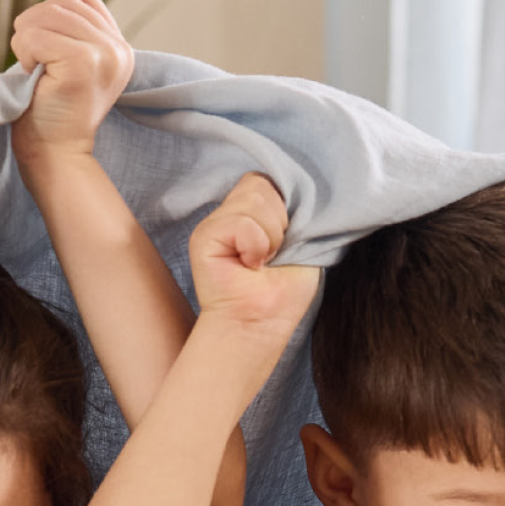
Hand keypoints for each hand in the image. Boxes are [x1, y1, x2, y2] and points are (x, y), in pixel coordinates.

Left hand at [10, 0, 132, 163]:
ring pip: (48, 15)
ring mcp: (103, 55)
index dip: (54, 19)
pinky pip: (34, 36)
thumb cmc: (53, 112)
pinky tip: (33, 76)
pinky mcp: (82, 64)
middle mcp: (118, 50)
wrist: (55, 155)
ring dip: (27, 39)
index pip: (82, 0)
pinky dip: (23, 53)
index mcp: (120, 49)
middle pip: (64, 3)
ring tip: (35, 68)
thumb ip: (74, 33)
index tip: (51, 56)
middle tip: (35, 62)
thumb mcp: (73, 65)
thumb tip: (50, 6)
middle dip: (36, 25)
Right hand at [188, 173, 319, 345]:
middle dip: (278, 223)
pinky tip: (249, 266)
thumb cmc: (281, 293)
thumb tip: (297, 189)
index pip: (268, 181)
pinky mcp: (203, 236)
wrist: (261, 325)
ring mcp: (214, 223)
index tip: (286, 241)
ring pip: (253, 199)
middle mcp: (230, 213)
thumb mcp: (301, 242)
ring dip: (269, 237)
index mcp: (251, 212)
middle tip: (271, 256)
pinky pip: (241, 221)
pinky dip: (255, 245)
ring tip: (260, 263)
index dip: (285, 207)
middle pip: (261, 184)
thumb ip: (294, 210)